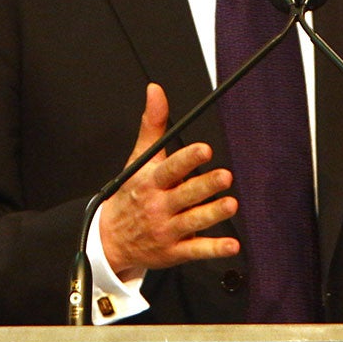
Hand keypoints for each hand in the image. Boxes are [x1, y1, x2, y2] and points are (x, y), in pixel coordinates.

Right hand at [99, 83, 240, 280]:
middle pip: (184, 194)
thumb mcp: (138, 160)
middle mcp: (158, 205)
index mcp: (150, 181)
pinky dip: (214, 249)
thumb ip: (152, 125)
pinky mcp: (174, 251)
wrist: (110, 239)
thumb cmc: (131, 194)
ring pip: (192, 221)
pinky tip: (232, 245)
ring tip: (231, 205)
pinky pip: (195, 250)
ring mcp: (166, 230)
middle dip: (205, 186)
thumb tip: (156, 90)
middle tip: (225, 177)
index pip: (170, 168)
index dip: (187, 159)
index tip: (205, 150)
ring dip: (212, 214)